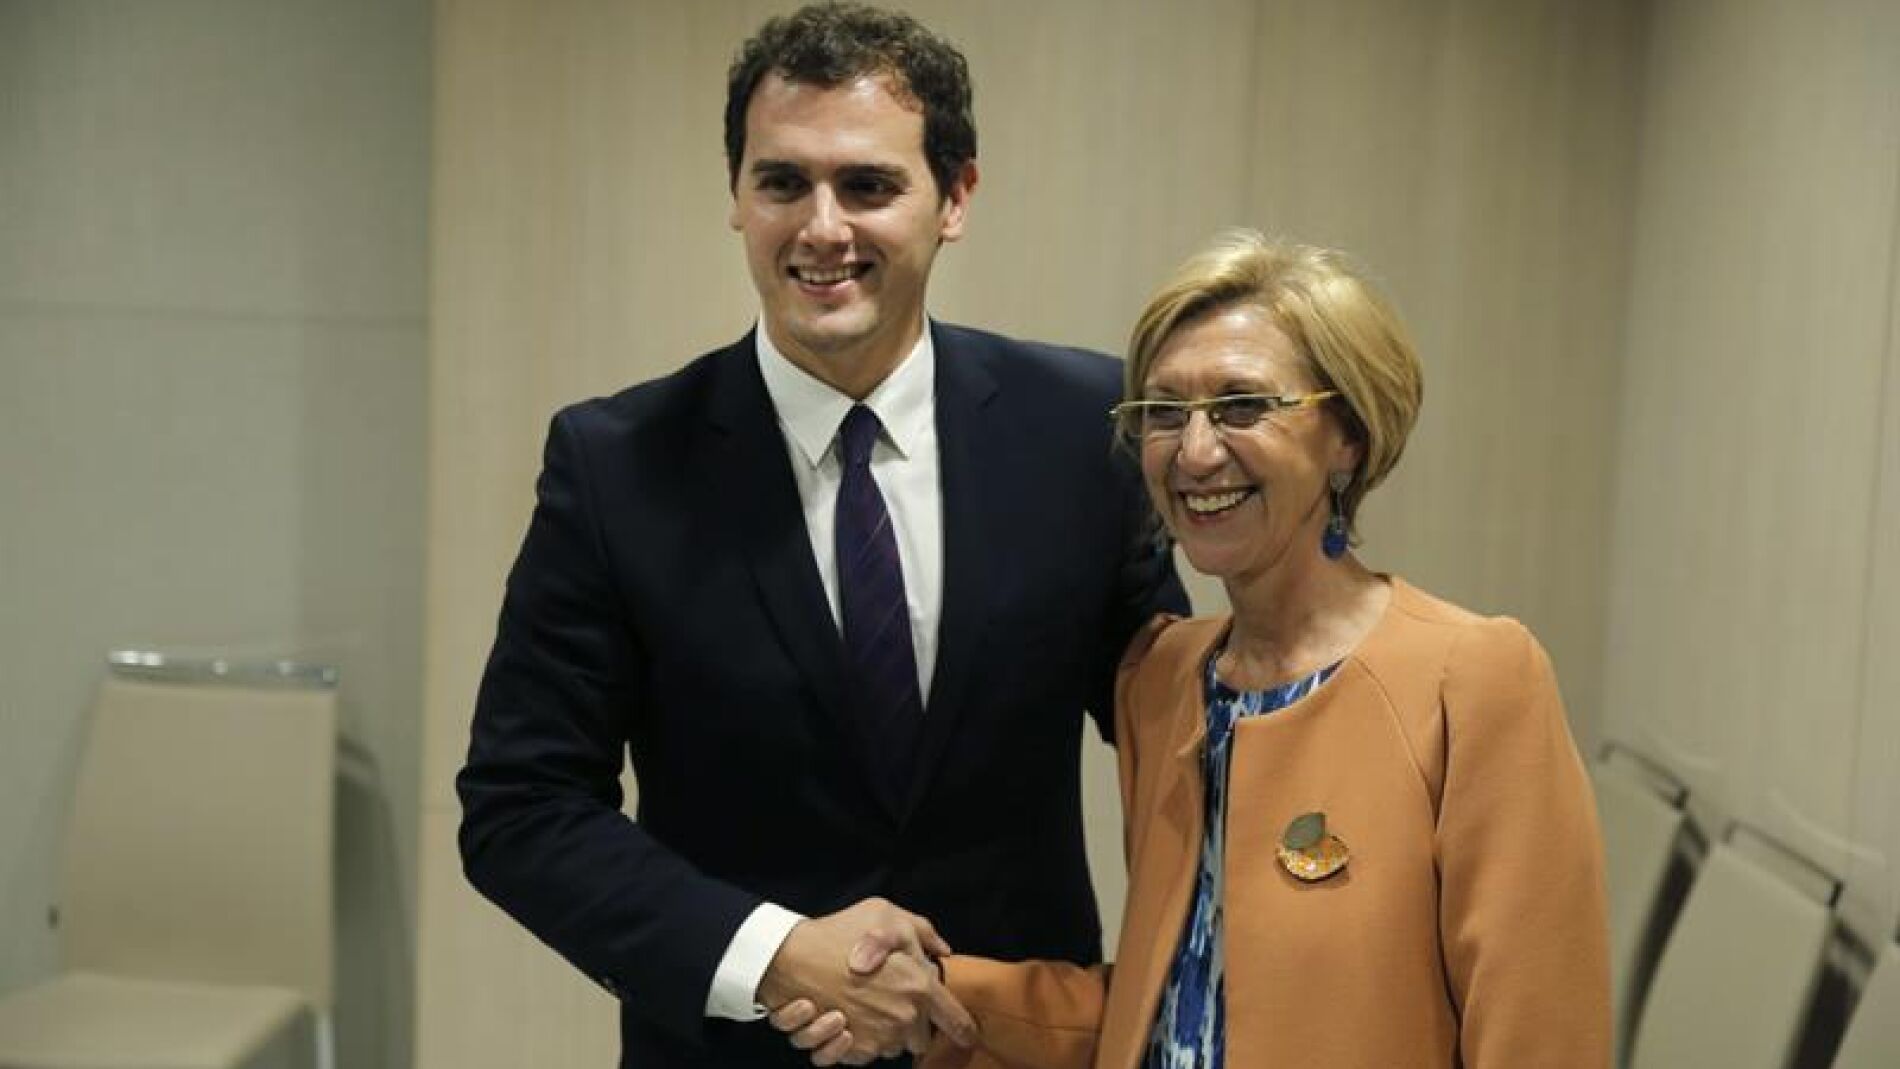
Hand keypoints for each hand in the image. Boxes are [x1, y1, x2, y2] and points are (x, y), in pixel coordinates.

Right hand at [758, 897, 974, 1062]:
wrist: (792, 958)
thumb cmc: (839, 932)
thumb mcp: (885, 914)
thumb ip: (922, 931)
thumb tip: (943, 950)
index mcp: (919, 986)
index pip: (957, 1021)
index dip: (965, 1030)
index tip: (968, 1035)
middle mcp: (903, 1017)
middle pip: (921, 1039)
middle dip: (913, 1025)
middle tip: (892, 1002)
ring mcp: (877, 1037)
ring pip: (893, 1048)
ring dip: (885, 1034)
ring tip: (864, 1007)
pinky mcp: (852, 1050)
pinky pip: (866, 1056)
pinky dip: (859, 1043)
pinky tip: (846, 1021)